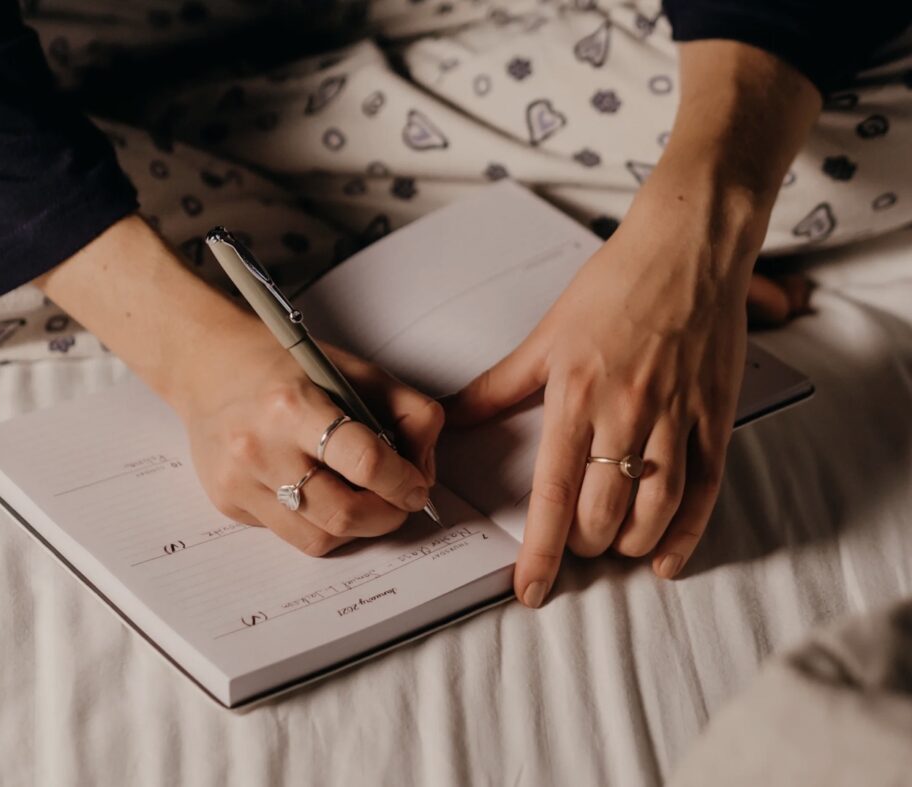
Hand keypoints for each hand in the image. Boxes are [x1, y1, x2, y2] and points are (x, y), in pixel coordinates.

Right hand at [34, 215, 441, 557]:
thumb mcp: (352, 368)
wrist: (206, 364)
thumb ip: (406, 408)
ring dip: (358, 529)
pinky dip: (319, 524)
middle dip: (387, 516)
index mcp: (293, 405)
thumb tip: (424, 467)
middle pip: (344, 514)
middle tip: (401, 502)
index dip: (404, 481)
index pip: (364, 461)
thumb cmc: (282, 364)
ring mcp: (239, 482)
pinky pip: (290, 535)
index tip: (417, 486)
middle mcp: (260, 448)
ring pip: (319, 538)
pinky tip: (322, 494)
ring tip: (367, 503)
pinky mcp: (228, 503)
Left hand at [447, 186, 753, 604]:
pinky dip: (686, 533)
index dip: (541, 551)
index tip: (529, 590)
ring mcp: (675, 417)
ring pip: (655, 510)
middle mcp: (626, 414)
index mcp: (576, 396)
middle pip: (605, 513)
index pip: (553, 493)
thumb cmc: (612, 288)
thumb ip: (498, 388)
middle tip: (576, 547)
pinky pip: (705, 490)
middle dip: (586, 547)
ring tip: (614, 548)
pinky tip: (665, 558)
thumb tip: (451, 419)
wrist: (686, 251)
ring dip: (631, 544)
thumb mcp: (546, 337)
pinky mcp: (714, 417)